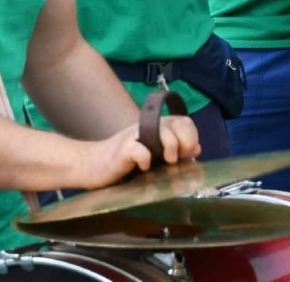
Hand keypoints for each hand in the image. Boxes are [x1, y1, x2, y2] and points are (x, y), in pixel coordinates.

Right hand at [80, 114, 201, 187]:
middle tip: (178, 158)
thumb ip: (173, 150)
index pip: (184, 121)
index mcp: (157, 127)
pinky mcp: (123, 148)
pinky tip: (143, 168)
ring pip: (163, 132)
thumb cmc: (123, 164)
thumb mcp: (152, 156)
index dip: (192, 136)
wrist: (92, 166)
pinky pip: (139, 150)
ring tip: (165, 162)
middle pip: (178, 123)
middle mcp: (147, 127)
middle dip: (185, 141)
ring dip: (170, 147)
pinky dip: (145, 159)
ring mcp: (135, 135)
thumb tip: (197, 149)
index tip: (189, 154)